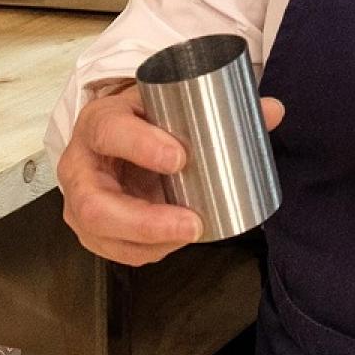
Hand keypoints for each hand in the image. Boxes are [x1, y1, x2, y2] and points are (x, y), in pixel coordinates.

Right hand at [59, 82, 285, 265]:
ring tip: (192, 232)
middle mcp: (80, 164)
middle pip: (95, 203)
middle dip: (145, 220)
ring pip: (102, 234)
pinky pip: (115, 250)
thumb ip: (221, 108)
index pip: (109, 131)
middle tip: (193, 222)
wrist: (115, 137)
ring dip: (150, 241)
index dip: (141, 146)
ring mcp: (80, 202)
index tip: (181, 157)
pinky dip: (148, 250)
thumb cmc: (143, 120)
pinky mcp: (91, 229)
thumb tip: (274, 110)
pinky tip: (176, 240)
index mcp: (98, 121)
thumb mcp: (169, 104)